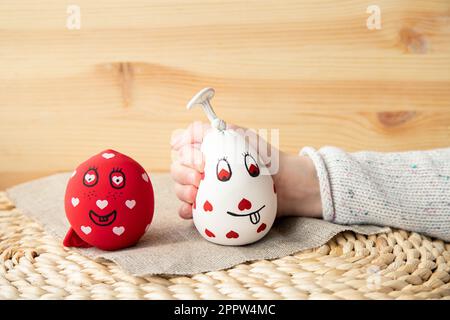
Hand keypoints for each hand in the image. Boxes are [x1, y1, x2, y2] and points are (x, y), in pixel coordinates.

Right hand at [170, 122, 322, 218]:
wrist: (288, 185)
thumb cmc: (266, 158)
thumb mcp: (243, 137)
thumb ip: (218, 131)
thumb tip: (189, 133)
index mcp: (207, 148)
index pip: (182, 145)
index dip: (184, 150)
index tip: (199, 159)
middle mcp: (203, 167)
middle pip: (177, 167)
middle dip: (183, 172)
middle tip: (200, 178)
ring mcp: (206, 188)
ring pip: (180, 188)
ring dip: (183, 191)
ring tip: (198, 195)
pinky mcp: (210, 207)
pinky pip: (188, 210)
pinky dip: (186, 209)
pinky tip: (192, 209)